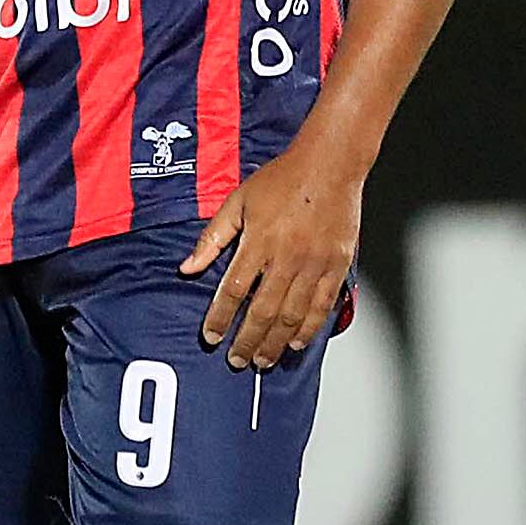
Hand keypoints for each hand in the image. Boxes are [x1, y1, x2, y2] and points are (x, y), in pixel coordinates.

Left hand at [180, 122, 365, 369]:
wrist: (330, 164)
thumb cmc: (283, 179)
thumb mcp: (238, 201)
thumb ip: (213, 237)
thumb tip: (188, 267)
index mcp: (259, 241)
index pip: (233, 290)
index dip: (219, 318)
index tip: (210, 336)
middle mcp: (288, 256)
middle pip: (263, 311)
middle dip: (247, 341)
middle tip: (237, 360)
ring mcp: (315, 263)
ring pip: (293, 315)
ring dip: (275, 342)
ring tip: (263, 359)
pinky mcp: (337, 265)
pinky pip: (322, 305)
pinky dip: (309, 328)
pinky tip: (296, 342)